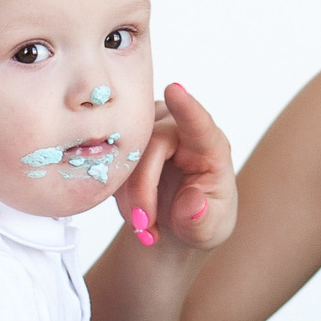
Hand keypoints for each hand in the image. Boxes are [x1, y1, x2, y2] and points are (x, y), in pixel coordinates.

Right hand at [122, 83, 234, 250]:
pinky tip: (134, 211)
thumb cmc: (201, 220)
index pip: (199, 124)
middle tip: (146, 227)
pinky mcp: (127, 139)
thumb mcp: (209, 229)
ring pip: (126, 153)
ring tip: (146, 227)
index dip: (186, 108)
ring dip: (130, 198)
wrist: (175, 225)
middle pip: (151, 145)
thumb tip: (193, 203)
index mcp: (210, 147)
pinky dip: (119, 194)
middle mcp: (180, 129)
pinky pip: (110, 161)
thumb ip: (202, 219)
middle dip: (144, 192)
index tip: (175, 91)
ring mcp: (151, 130)